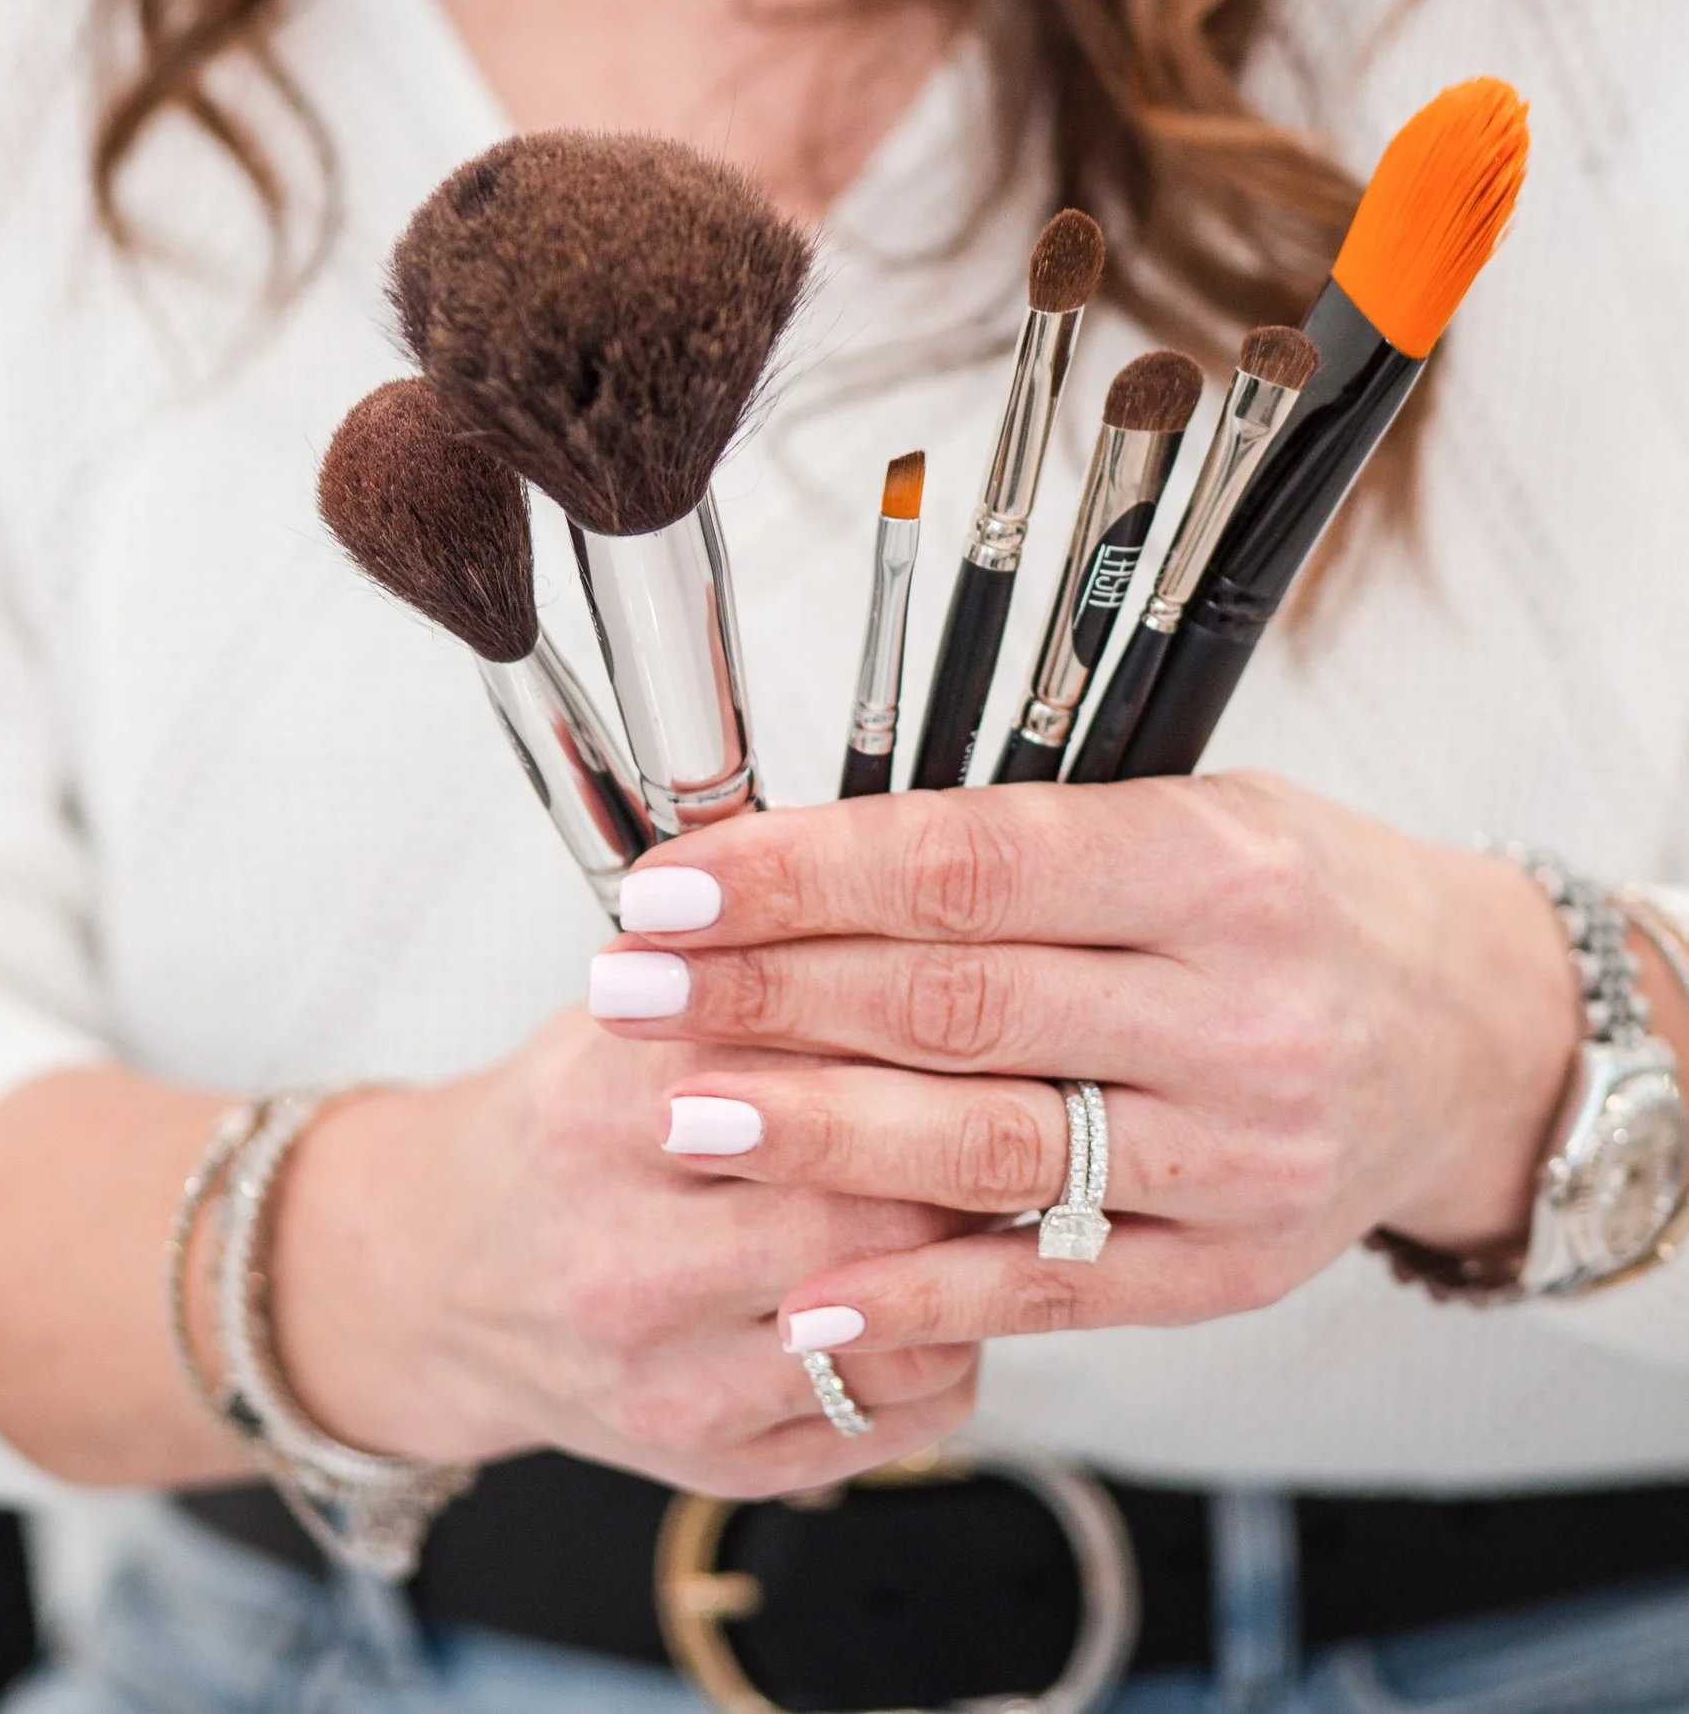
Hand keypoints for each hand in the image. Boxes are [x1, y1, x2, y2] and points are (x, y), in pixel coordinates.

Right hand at [271, 1004, 980, 1496]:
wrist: (445, 1279)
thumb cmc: (558, 1132)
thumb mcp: (616, 1019)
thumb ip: (744, 979)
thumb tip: (919, 934)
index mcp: (599, 1115)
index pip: (807, 1075)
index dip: (926, 1046)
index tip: (995, 1015)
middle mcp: (625, 1262)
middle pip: (868, 1212)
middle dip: (970, 1159)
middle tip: (1031, 1110)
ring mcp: (668, 1382)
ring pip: (891, 1330)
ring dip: (974, 1267)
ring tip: (1003, 1201)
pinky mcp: (711, 1464)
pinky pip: (886, 1421)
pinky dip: (942, 1354)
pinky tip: (941, 1297)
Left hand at [586, 774, 1581, 1361]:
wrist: (1474, 1033)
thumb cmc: (1296, 897)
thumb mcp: (1186, 806)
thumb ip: (1017, 836)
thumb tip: (796, 849)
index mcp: (1213, 866)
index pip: (973, 863)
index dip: (809, 875)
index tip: (680, 882)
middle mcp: (1234, 1013)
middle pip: (960, 1006)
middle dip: (770, 997)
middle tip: (631, 987)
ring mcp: (1236, 1156)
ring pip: (990, 1153)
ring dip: (814, 1137)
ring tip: (678, 1112)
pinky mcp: (1231, 1270)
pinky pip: (1053, 1292)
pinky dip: (922, 1298)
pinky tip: (810, 1289)